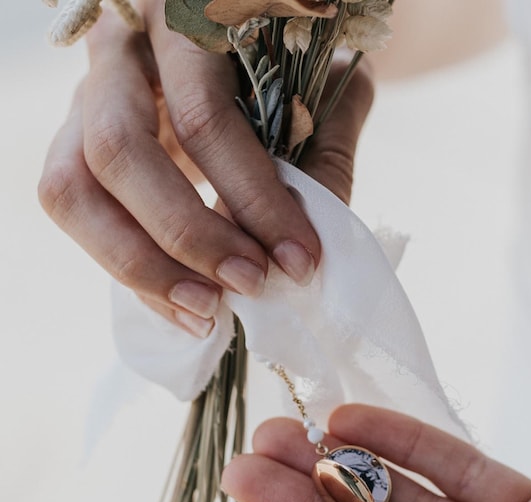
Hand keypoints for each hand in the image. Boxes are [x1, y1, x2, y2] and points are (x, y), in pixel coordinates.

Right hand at [39, 1, 372, 337]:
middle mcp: (122, 53)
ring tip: (208, 310)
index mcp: (186, 26)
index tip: (300, 261)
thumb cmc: (285, 83)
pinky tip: (186, 308)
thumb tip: (318, 226)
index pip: (204, 118)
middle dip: (189, 234)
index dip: (253, 199)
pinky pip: (77, 217)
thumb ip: (326, 144)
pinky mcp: (76, 148)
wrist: (241, 60)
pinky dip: (132, 274)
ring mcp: (85, 100)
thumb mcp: (315, 101)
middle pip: (119, 149)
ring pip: (72, 188)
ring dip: (140, 264)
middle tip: (250, 283)